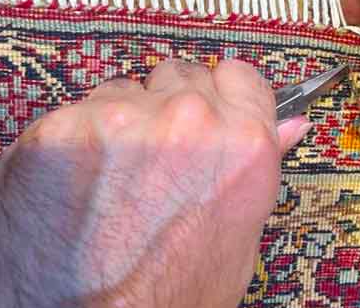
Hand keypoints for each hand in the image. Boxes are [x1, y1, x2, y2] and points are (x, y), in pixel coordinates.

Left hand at [0, 59, 310, 307]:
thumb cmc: (162, 298)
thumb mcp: (236, 244)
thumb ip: (260, 169)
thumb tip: (293, 125)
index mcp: (243, 146)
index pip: (241, 76)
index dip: (224, 95)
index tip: (210, 110)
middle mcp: (189, 120)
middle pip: (183, 75)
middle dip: (171, 106)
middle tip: (155, 156)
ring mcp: (124, 118)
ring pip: (128, 89)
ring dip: (123, 120)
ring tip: (112, 177)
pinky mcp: (66, 125)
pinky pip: (78, 111)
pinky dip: (76, 139)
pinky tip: (75, 183)